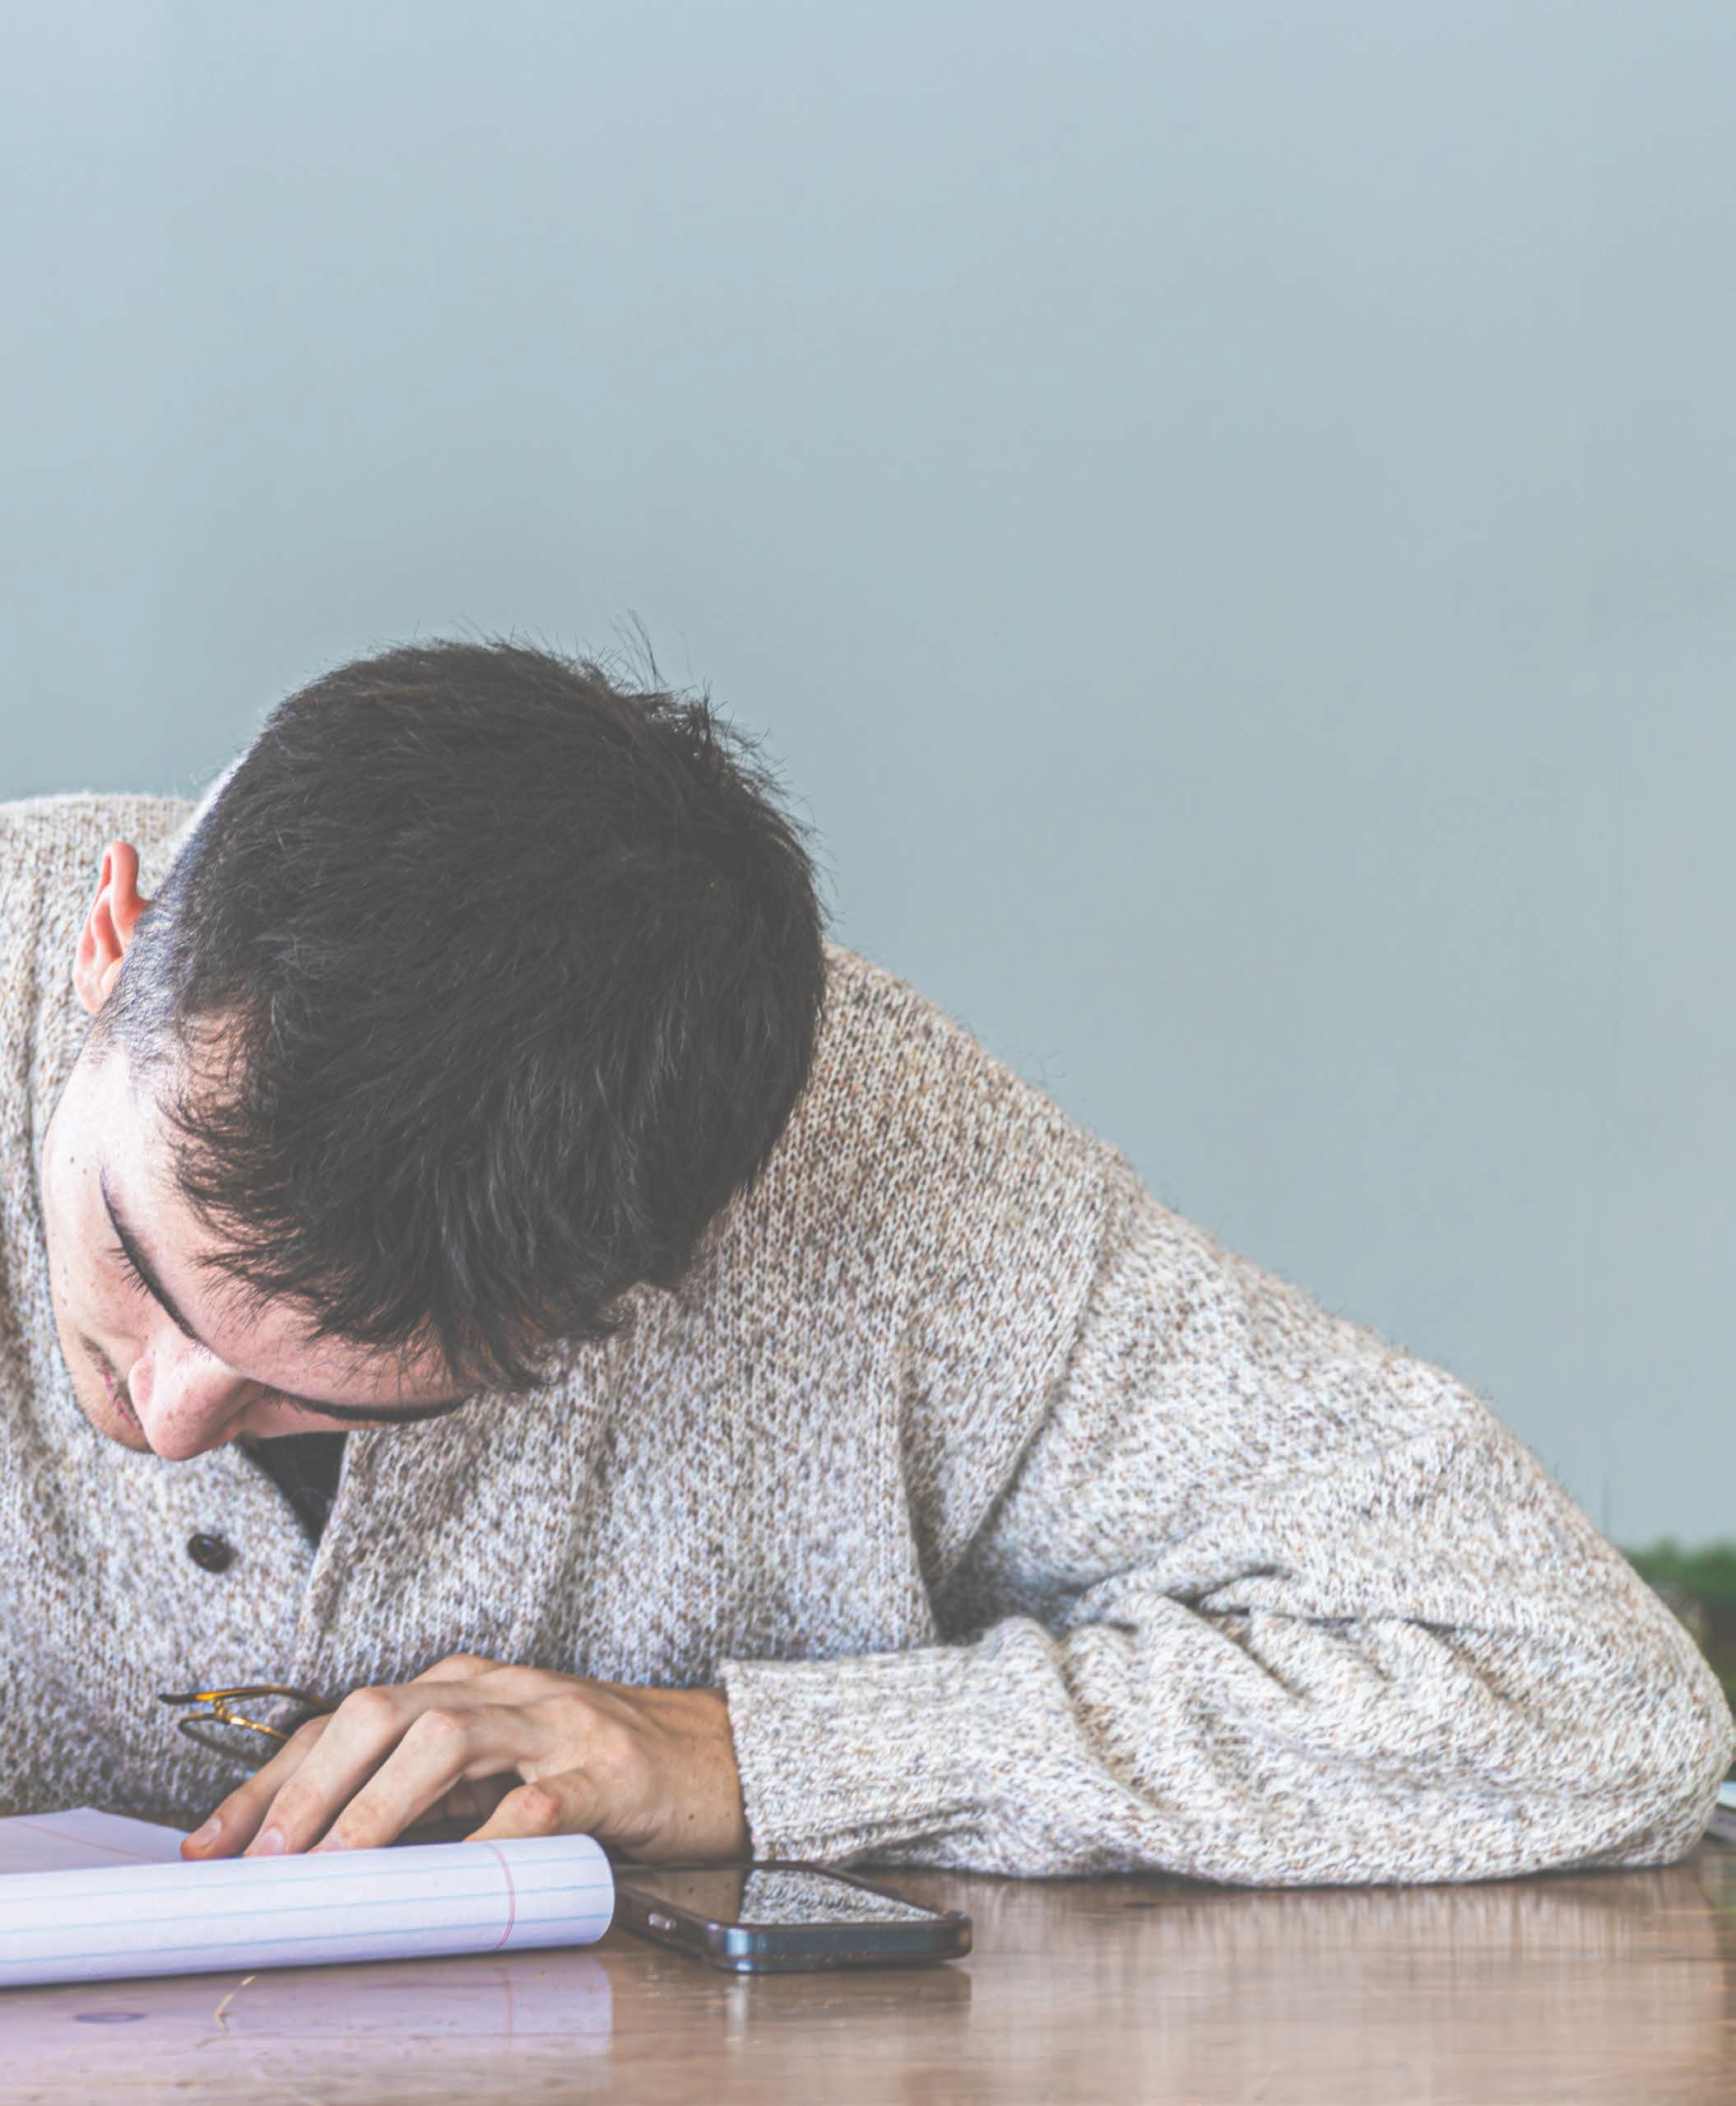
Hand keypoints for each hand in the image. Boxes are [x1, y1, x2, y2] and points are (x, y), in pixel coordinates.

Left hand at [179, 1653, 748, 1862]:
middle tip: (266, 1859)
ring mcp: (556, 1725)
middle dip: (309, 1784)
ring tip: (341, 1861)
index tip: (214, 1843)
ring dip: (381, 1803)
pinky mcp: (608, 1772)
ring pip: (449, 1736)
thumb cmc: (600, 1769)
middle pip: (383, 1710)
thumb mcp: (501, 1770)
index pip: (346, 1719)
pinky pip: (538, 1801)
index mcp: (467, 1689)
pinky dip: (489, 1838)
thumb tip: (320, 1855)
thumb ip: (426, 1796)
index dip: (272, 1778)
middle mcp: (502, 1694)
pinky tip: (459, 1876)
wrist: (723, 1755)